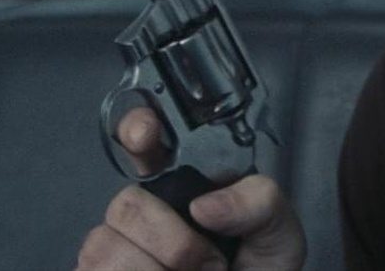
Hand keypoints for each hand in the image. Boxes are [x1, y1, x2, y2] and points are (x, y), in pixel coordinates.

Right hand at [76, 108, 305, 269]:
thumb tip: (205, 205)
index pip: (149, 142)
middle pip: (127, 203)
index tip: (144, 134)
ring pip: (106, 245)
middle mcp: (147, 211)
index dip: (138, 127)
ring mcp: (120, 247)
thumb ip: (258, 202)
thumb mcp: (278, 229)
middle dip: (173, 238)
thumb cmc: (260, 269)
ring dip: (159, 267)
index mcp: (187, 183)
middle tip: (211, 260)